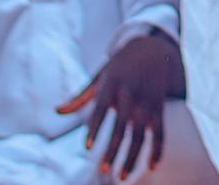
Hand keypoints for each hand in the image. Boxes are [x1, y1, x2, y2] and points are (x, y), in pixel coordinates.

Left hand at [55, 30, 182, 180]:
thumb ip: (80, 96)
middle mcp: (130, 94)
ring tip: (121, 176)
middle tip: (103, 170)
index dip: (94, 128)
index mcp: (112, 85)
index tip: (87, 147)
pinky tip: (151, 166)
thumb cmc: (119, 65)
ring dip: (132, 157)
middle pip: (121, 126)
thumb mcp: (99, 76)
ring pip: (140, 134)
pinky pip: (160, 131)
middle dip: (113, 149)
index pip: (100, 109)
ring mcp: (146, 102)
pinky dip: (158, 149)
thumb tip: (57, 111)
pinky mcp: (158, 107)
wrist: (152, 48)